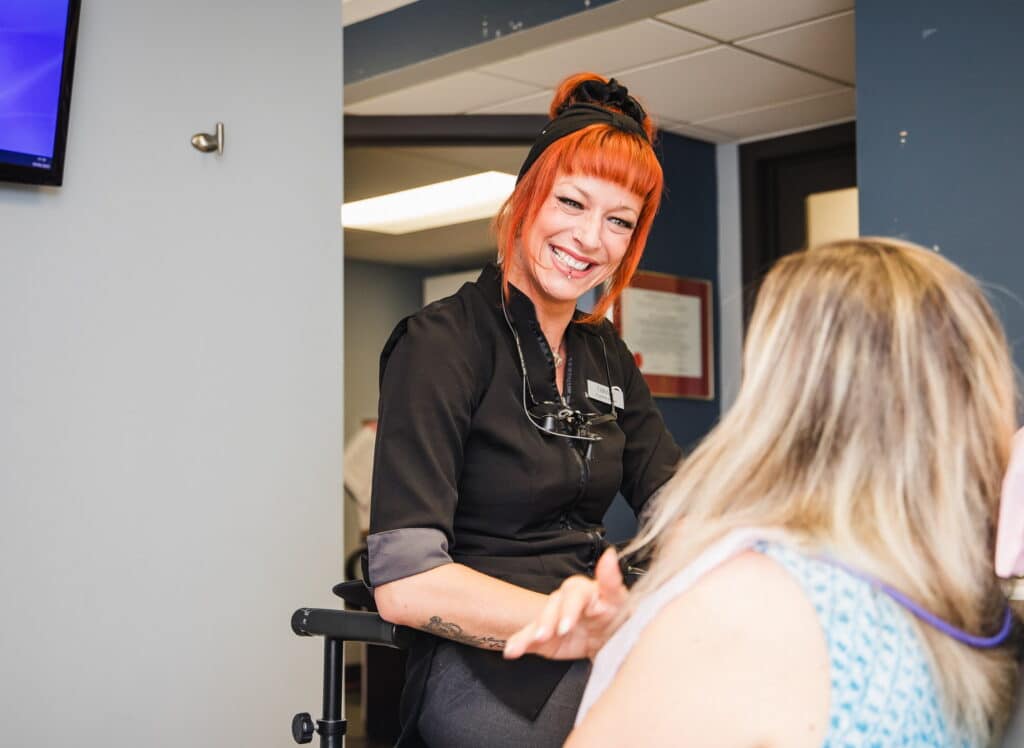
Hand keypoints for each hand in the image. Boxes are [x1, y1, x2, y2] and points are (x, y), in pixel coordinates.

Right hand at [503, 547, 627, 661]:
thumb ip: (612, 580)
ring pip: (539, 621)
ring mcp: (554, 618)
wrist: (613, 643)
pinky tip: (512, 650)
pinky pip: (529, 637)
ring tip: (522, 645)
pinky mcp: (545, 636)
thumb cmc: (618, 619)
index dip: (569, 609)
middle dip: (548, 621)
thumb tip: (609, 556)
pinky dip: (519, 642)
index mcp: (586, 591)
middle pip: (553, 605)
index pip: (575, 593)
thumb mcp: (622, 602)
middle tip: (547, 636)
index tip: (565, 625)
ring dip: (530, 632)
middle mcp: (567, 601)